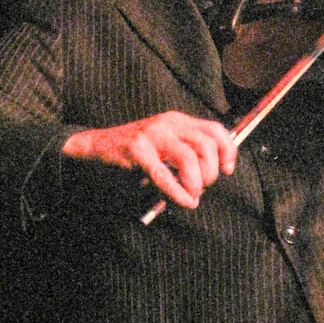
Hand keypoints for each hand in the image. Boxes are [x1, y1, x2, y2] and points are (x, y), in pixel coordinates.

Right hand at [62, 111, 236, 207]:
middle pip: (207, 145)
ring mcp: (152, 134)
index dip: (228, 151)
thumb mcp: (166, 145)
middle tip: (201, 187)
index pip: (216, 130)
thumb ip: (188, 153)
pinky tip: (183, 201)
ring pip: (189, 157)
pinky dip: (177, 191)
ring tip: (191, 194)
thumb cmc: (135, 152)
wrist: (95, 147)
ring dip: (196, 182)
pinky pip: (163, 174)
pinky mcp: (136, 150)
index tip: (227, 170)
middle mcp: (169, 124)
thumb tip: (215, 172)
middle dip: (211, 172)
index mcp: (179, 121)